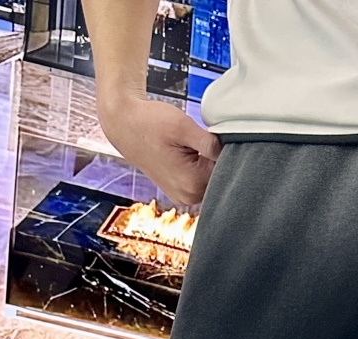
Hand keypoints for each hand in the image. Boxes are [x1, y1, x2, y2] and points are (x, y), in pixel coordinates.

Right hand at [96, 92, 221, 206]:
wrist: (125, 125)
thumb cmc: (150, 123)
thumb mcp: (184, 126)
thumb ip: (210, 143)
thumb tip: (231, 151)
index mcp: (193, 184)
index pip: (228, 172)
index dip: (227, 153)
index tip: (213, 139)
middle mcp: (189, 196)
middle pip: (220, 179)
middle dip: (217, 160)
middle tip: (199, 141)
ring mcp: (184, 197)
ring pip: (210, 180)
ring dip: (208, 164)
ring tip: (190, 148)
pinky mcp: (180, 191)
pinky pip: (200, 182)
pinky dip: (199, 168)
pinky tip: (188, 154)